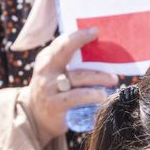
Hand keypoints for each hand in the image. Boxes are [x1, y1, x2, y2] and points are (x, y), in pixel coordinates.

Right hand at [23, 28, 118, 146]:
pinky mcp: (54, 104)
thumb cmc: (54, 92)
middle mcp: (46, 69)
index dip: (79, 35)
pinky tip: (102, 96)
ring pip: (78, 77)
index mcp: (47, 58)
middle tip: (107, 48)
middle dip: (83, 43)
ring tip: (113, 79)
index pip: (62, 42)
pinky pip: (76, 96)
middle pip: (64, 51)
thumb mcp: (56, 74)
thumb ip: (71, 64)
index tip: (95, 31)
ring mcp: (48, 87)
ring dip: (99, 77)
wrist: (36, 118)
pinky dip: (92, 95)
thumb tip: (102, 52)